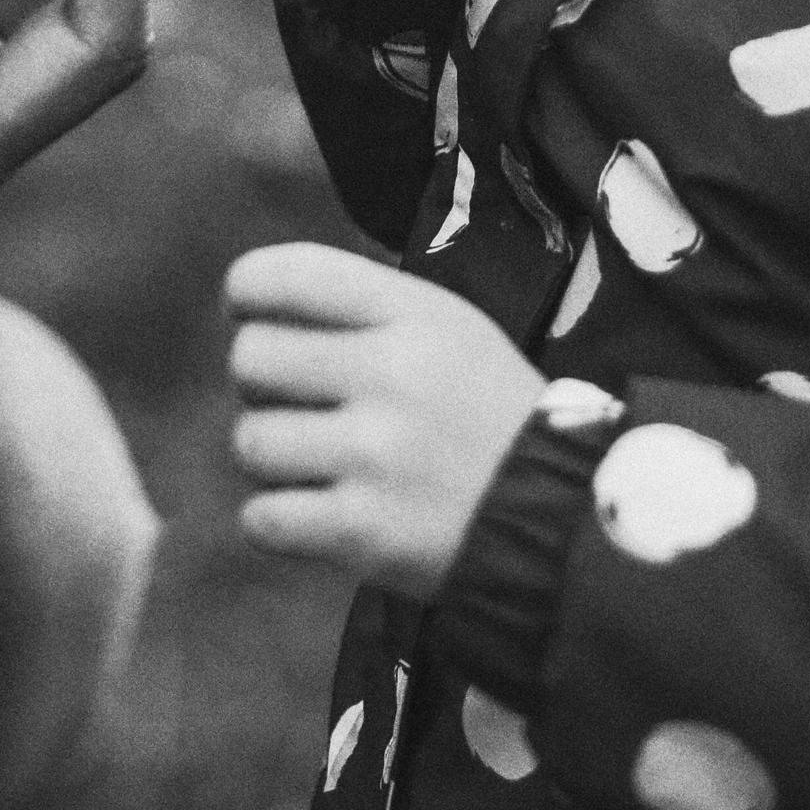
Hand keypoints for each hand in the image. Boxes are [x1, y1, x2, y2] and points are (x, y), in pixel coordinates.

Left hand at [225, 242, 544, 598]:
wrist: (564, 519)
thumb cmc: (486, 415)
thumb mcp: (448, 329)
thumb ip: (360, 309)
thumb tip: (251, 305)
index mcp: (414, 314)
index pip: (283, 275)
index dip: (244, 294)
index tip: (251, 317)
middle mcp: (392, 376)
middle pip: (250, 358)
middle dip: (263, 385)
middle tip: (303, 405)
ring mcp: (377, 457)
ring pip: (250, 442)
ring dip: (273, 459)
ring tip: (321, 465)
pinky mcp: (365, 534)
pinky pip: (261, 518)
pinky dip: (277, 521)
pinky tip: (317, 514)